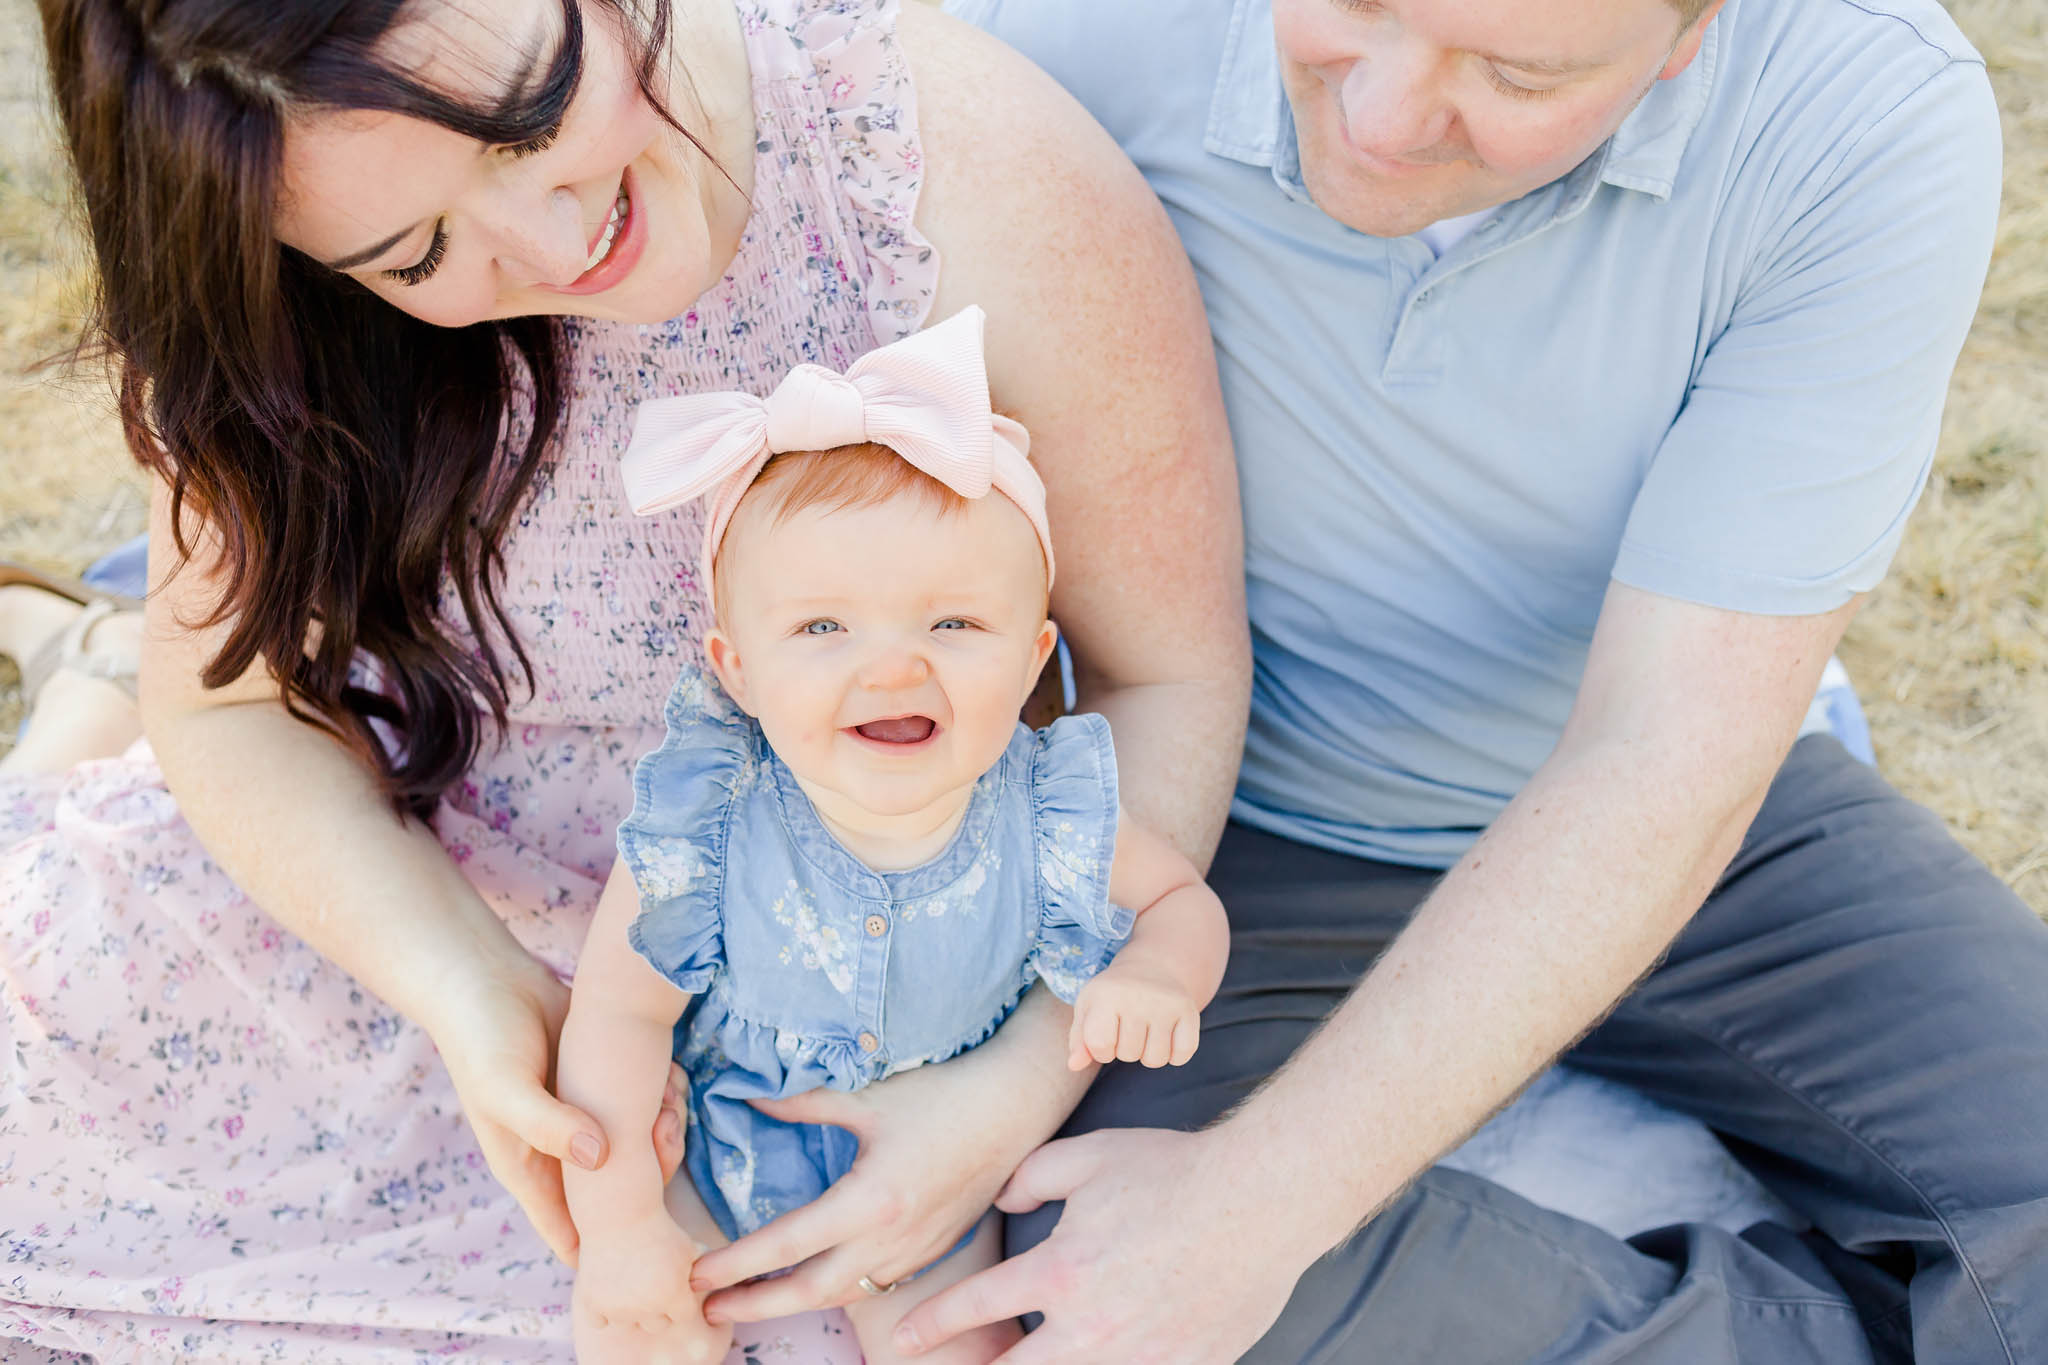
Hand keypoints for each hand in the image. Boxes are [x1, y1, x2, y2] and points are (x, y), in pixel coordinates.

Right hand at [425, 957, 689, 1263]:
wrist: (490, 981)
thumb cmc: (483, 1041)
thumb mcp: (505, 1088)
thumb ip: (546, 1125)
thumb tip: (598, 1159)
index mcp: (532, 1172)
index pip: (574, 1235)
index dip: (612, 1238)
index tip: (644, 1210)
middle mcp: (565, 1153)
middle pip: (623, 1195)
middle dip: (655, 1173)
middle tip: (663, 1130)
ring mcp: (589, 1119)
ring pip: (643, 1149)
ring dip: (666, 1130)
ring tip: (667, 1100)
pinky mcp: (609, 1085)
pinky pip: (649, 1105)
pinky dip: (667, 1096)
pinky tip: (670, 1075)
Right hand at [573, 1213, 730, 1364]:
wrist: (620, 1212)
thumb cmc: (661, 1229)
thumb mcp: (690, 1249)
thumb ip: (705, 1273)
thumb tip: (717, 1286)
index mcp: (674, 1296)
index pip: (682, 1316)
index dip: (679, 1299)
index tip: (673, 1282)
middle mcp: (646, 1307)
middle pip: (657, 1325)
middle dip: (657, 1307)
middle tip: (651, 1281)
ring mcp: (617, 1308)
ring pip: (628, 1323)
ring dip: (630, 1309)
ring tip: (629, 1282)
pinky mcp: (592, 1303)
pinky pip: (599, 1322)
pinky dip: (603, 1311)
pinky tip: (609, 1290)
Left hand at [690, 1042, 1071, 1321]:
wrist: (1013, 1108)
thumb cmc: (941, 1095)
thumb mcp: (867, 1098)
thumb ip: (804, 1104)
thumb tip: (753, 1099)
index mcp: (869, 1201)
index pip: (785, 1245)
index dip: (735, 1263)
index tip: (697, 1273)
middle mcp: (890, 1238)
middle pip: (807, 1291)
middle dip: (752, 1305)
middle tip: (707, 1309)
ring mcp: (914, 1251)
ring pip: (841, 1295)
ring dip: (792, 1303)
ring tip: (751, 1302)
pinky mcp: (931, 1251)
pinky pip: (873, 1285)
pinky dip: (835, 1292)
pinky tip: (814, 1284)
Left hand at [893, 1128, 1317, 1363]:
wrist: (1261, 1198)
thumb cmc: (1174, 1170)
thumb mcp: (1090, 1156)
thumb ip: (1032, 1175)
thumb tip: (1000, 1198)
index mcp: (1060, 1271)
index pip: (975, 1307)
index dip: (931, 1326)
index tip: (904, 1339)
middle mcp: (1090, 1326)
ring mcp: (1138, 1356)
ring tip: (1028, 1362)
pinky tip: (1105, 1362)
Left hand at [1067, 964, 1200, 1069]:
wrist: (1152, 966)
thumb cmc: (1113, 994)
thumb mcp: (1088, 1008)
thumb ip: (1079, 1039)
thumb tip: (1074, 1065)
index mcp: (1106, 995)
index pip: (1100, 1047)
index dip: (1101, 1050)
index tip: (1105, 1035)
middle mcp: (1137, 997)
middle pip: (1128, 1055)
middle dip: (1125, 1049)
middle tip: (1128, 1026)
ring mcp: (1166, 1004)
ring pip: (1155, 1059)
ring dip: (1148, 1054)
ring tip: (1145, 1031)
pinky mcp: (1189, 1011)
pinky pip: (1183, 1055)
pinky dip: (1175, 1055)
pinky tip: (1167, 1037)